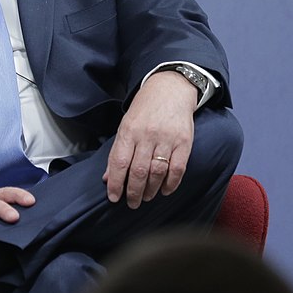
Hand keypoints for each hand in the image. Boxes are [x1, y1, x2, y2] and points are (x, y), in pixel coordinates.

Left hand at [103, 70, 195, 208]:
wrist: (170, 89)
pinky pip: (178, 169)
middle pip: (138, 171)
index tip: (114, 197)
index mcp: (129, 131)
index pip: (119, 162)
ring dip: (150, 190)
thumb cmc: (144, 110)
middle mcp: (147, 135)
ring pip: (157, 172)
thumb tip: (108, 178)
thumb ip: (118, 152)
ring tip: (146, 198)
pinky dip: (171, 184)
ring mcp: (166, 139)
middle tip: (132, 203)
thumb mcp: (125, 125)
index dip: (116, 183)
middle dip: (133, 192)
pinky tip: (164, 191)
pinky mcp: (184, 142)